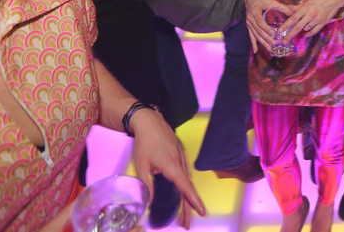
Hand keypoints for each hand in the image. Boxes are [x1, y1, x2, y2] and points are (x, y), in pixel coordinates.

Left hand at [128, 107, 206, 227]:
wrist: (150, 121)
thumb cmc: (145, 142)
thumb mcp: (141, 165)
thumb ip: (147, 184)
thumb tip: (148, 201)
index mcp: (171, 165)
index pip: (185, 186)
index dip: (193, 200)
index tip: (201, 212)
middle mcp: (180, 162)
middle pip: (188, 188)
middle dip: (189, 207)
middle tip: (187, 224)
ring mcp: (182, 158)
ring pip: (188, 182)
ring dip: (187, 199)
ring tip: (185, 216)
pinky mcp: (180, 156)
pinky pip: (186, 175)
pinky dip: (186, 188)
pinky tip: (184, 195)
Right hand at [243, 0, 288, 52]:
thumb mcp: (271, 1)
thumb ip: (282, 7)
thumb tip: (292, 12)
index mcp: (255, 11)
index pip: (260, 22)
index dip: (266, 28)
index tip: (273, 33)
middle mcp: (250, 18)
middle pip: (258, 30)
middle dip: (266, 38)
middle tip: (274, 44)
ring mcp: (248, 23)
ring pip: (255, 34)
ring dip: (262, 42)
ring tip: (269, 49)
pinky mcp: (248, 25)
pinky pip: (251, 35)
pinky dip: (253, 43)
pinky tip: (255, 50)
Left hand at [280, 0, 343, 37]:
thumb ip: (299, 6)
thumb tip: (289, 8)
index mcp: (306, 7)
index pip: (293, 18)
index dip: (285, 25)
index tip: (279, 31)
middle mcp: (311, 14)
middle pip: (298, 27)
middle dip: (290, 35)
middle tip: (283, 41)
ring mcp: (318, 19)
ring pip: (306, 28)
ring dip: (301, 29)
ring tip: (301, 26)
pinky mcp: (324, 22)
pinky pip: (314, 31)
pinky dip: (309, 33)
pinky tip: (305, 34)